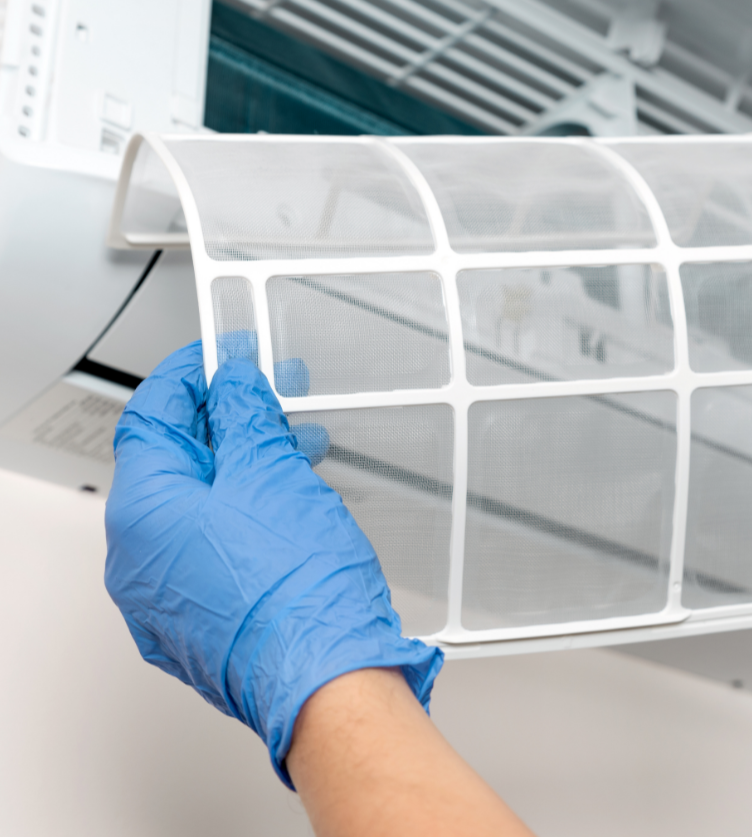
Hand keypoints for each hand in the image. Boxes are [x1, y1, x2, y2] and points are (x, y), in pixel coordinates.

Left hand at [104, 341, 441, 787]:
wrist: (328, 676)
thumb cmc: (297, 590)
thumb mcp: (272, 473)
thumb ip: (245, 417)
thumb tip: (232, 386)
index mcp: (142, 515)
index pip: (150, 419)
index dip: (189, 378)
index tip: (221, 358)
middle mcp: (140, 562)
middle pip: (175, 465)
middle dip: (227, 422)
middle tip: (268, 395)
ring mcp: (168, 599)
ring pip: (199, 509)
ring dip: (245, 467)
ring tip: (297, 447)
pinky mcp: (204, 622)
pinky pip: (214, 550)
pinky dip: (246, 514)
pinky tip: (289, 501)